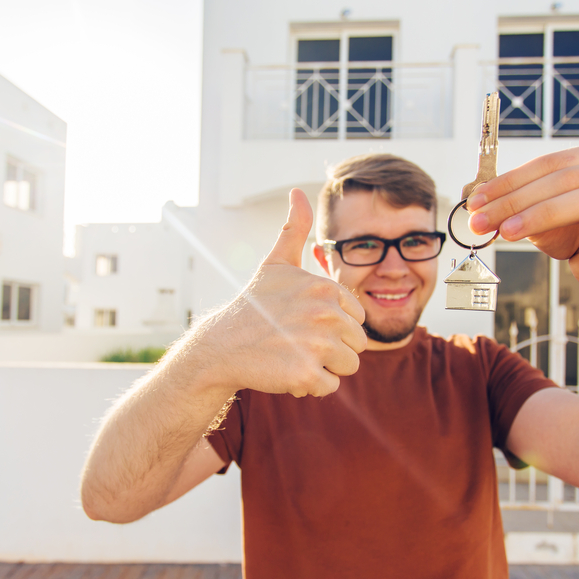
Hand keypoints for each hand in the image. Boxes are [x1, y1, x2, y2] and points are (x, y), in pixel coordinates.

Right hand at [208, 189, 366, 397]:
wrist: (221, 345)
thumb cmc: (254, 306)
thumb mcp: (276, 263)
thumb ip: (295, 229)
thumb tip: (298, 191)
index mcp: (325, 289)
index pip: (357, 318)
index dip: (333, 325)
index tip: (302, 322)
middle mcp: (325, 314)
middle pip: (357, 344)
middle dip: (331, 348)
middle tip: (295, 341)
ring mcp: (316, 345)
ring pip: (347, 366)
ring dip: (323, 367)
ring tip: (292, 354)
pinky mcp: (305, 373)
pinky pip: (329, 388)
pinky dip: (309, 386)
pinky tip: (285, 370)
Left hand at [465, 144, 578, 293]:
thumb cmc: (577, 239)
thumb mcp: (542, 221)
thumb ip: (518, 206)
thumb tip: (476, 202)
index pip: (550, 163)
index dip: (510, 182)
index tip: (477, 203)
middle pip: (569, 177)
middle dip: (521, 200)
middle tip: (486, 222)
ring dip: (550, 212)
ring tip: (514, 231)